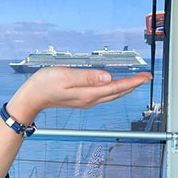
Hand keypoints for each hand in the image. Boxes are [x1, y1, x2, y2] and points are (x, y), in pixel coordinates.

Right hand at [7, 67, 152, 124]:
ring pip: (111, 95)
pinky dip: (114, 90)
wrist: (31, 97)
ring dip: (125, 88)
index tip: (145, 77)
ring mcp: (85, 101)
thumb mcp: (66, 76)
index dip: (133, 81)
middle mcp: (89, 99)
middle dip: (133, 85)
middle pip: (117, 93)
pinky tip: (114, 86)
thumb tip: (108, 77)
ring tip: (135, 82)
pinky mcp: (81, 99)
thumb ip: (88, 76)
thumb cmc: (44, 85)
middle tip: (146, 78)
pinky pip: (103, 96)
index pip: (116, 87)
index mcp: (88, 93)